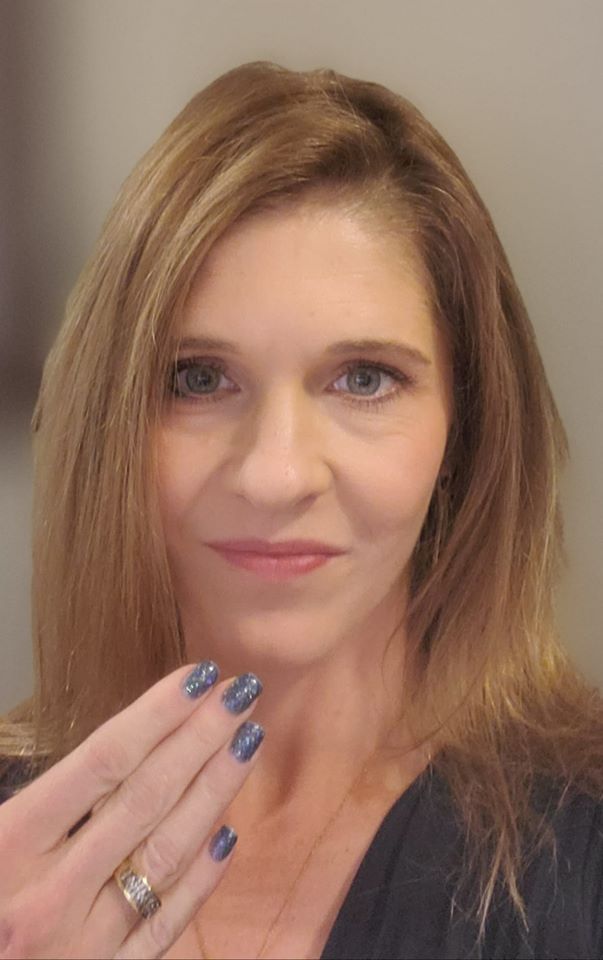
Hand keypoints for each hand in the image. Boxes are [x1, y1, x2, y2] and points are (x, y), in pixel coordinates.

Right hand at [0, 662, 264, 958]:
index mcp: (6, 846)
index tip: (200, 676)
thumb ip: (36, 801)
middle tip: (242, 694)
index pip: (104, 761)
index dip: (159, 713)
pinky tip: (229, 835)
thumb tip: (116, 751)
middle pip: (145, 798)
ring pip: (165, 855)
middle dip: (200, 738)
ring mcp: (79, 945)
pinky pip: (164, 926)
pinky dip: (200, 880)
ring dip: (214, 792)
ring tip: (248, 742)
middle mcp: (47, 895)